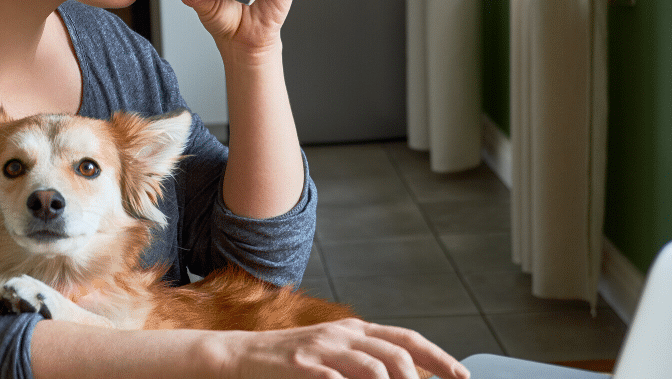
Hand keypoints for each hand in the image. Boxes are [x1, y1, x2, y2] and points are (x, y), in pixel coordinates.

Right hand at [217, 318, 469, 378]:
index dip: (438, 357)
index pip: (407, 338)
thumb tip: (409, 374)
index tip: (461, 377)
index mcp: (355, 329)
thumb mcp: (334, 351)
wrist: (242, 354)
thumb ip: (367, 359)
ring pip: (373, 368)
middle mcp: (342, 334)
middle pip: (396, 354)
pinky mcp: (301, 365)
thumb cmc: (292, 359)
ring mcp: (321, 349)